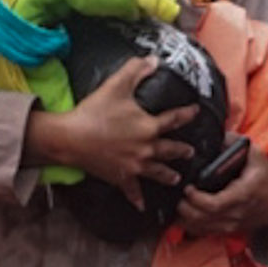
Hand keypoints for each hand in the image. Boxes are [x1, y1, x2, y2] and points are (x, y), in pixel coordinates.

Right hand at [25, 61, 187, 191]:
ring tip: (176, 178)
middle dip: (182, 151)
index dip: (187, 114)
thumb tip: (153, 59)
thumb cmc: (95, 112)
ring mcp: (134, 166)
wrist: (72, 138)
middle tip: (190, 152)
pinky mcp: (120, 177)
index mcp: (149, 127)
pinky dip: (136, 199)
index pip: (174, 119)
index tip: (195, 111)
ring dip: (168, 175)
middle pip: (170, 150)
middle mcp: (146, 149)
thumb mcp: (117, 85)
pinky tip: (141, 207)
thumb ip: (136, 70)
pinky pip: (132, 190)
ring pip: (157, 173)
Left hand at [173, 144, 267, 243]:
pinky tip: (181, 214)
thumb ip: (234, 143)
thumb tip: (214, 134)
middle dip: (184, 207)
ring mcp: (230, 224)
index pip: (215, 204)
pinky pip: (202, 232)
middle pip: (202, 217)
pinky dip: (188, 224)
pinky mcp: (225, 230)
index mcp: (243, 194)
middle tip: (176, 194)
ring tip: (175, 203)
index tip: (188, 187)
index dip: (197, 198)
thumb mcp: (256, 155)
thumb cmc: (265, 178)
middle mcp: (236, 213)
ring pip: (199, 227)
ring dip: (183, 217)